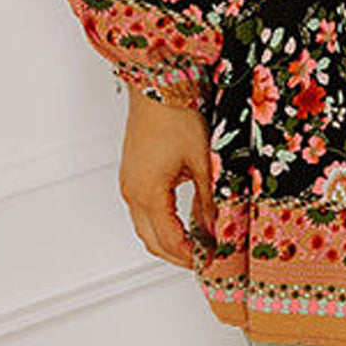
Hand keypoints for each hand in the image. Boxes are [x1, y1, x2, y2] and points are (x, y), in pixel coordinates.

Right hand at [119, 87, 215, 268]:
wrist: (156, 85)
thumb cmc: (175, 114)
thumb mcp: (202, 160)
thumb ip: (209, 198)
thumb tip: (216, 227)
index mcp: (148, 193)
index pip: (168, 241)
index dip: (189, 256)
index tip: (210, 261)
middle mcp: (132, 192)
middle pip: (151, 240)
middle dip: (176, 255)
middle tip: (203, 257)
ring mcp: (129, 182)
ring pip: (144, 226)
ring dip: (167, 238)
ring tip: (196, 240)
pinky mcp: (132, 172)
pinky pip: (142, 208)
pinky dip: (160, 221)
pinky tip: (181, 217)